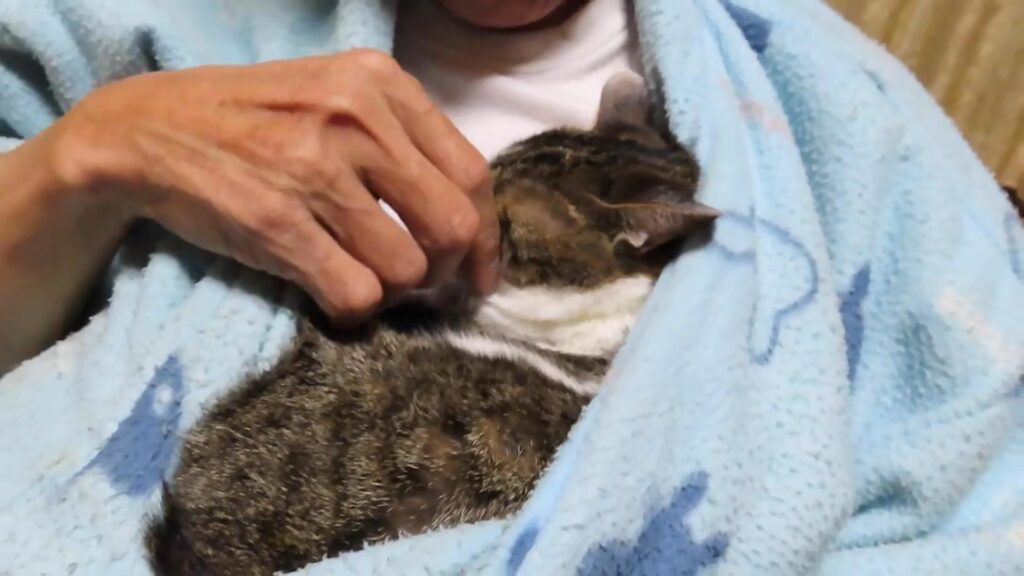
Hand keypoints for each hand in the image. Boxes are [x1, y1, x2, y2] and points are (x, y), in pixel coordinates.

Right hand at [57, 49, 500, 322]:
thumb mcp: (334, 96)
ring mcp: (316, 171)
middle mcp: (357, 119)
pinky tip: (331, 293)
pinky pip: (357, 294)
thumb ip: (401, 140)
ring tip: (361, 278)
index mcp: (380, 83)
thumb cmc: (252, 120)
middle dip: (448, 271)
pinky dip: (353, 309)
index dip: (486, 235)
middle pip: (454, 227)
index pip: (472, 174)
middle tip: (422, 283)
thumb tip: (466, 221)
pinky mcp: (279, 223)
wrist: (146, 130)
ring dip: (392, 292)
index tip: (478, 270)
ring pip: (408, 269)